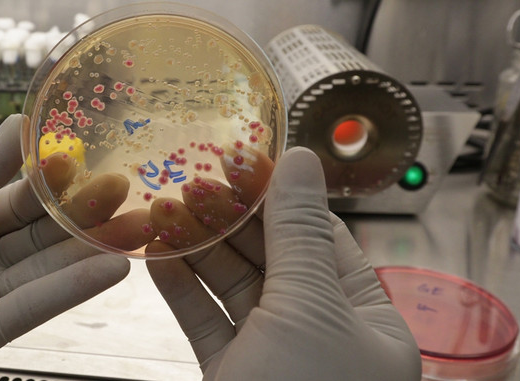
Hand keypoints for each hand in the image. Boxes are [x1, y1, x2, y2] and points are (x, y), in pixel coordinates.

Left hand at [0, 114, 152, 380]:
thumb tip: (20, 126)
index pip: (19, 197)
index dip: (53, 178)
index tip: (88, 154)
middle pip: (43, 233)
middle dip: (86, 212)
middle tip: (129, 187)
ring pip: (47, 269)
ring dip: (93, 250)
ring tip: (137, 226)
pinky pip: (32, 307)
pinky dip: (72, 288)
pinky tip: (110, 267)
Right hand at [146, 147, 420, 379]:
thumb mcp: (310, 309)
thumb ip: (298, 234)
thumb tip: (299, 160)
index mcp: (361, 314)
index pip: (317, 234)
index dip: (277, 194)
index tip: (238, 159)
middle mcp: (318, 331)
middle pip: (270, 256)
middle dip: (228, 218)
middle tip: (187, 179)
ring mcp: (271, 355)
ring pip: (232, 288)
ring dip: (198, 249)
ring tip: (164, 211)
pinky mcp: (231, 375)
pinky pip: (205, 323)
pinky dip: (180, 290)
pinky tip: (157, 258)